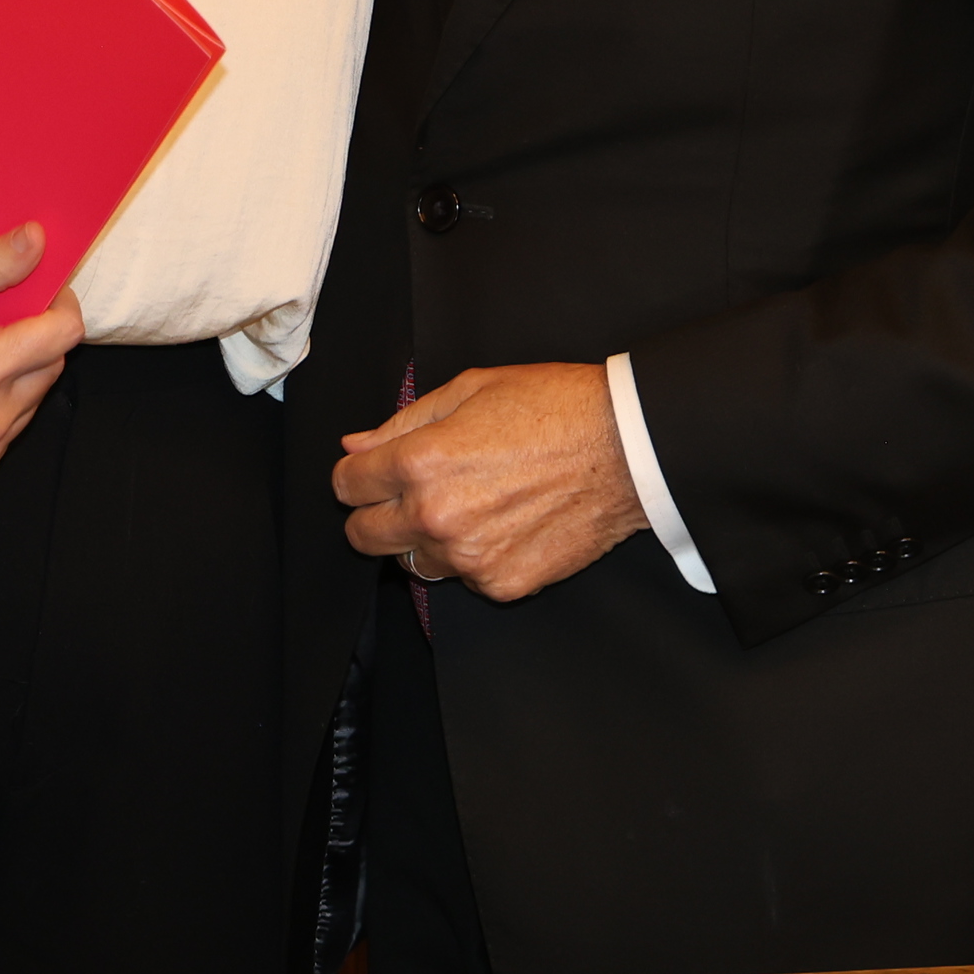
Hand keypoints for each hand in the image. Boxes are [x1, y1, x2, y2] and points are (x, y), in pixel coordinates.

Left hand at [333, 362, 647, 602]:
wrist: (627, 448)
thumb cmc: (553, 407)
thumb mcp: (470, 389)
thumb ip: (403, 422)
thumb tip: (357, 446)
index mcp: (421, 461)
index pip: (347, 486)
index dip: (356, 475)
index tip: (370, 473)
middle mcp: (437, 516)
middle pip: (362, 536)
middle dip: (375, 513)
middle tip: (408, 494)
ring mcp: (470, 557)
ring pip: (412, 562)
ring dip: (424, 539)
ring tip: (469, 505)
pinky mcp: (503, 584)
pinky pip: (465, 579)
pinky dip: (474, 558)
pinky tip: (504, 524)